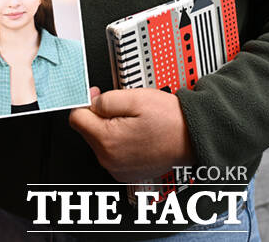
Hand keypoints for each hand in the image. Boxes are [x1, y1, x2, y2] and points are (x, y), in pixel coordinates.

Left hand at [69, 87, 193, 181]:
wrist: (192, 138)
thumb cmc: (169, 119)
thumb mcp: (135, 97)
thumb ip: (106, 99)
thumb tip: (90, 101)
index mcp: (107, 140)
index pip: (76, 118)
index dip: (86, 101)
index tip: (97, 96)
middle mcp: (109, 159)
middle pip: (88, 130)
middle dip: (101, 116)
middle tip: (124, 108)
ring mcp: (117, 168)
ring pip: (100, 141)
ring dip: (111, 129)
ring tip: (134, 121)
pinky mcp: (126, 172)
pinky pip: (112, 153)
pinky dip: (120, 141)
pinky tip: (137, 134)